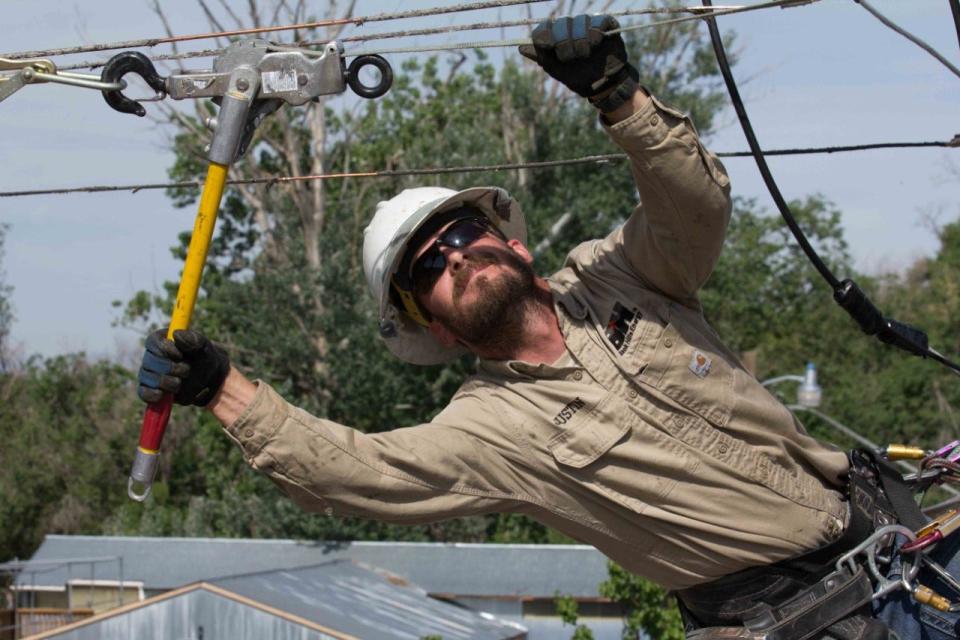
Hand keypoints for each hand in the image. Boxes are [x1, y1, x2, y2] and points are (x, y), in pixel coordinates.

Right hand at [137, 329, 229, 406]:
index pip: (153, 342)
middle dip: (169, 367)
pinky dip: (151, 395)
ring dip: (165, 381)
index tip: (180, 355)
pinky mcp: (150, 389)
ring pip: (147, 377)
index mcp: (162, 340)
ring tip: (179, 383)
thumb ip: (192, 339)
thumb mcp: (204, 347)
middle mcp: (152, 356)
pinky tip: (161, 395)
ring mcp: (150, 373)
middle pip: (150, 360)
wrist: (209, 379)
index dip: (164, 349)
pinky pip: (144, 393)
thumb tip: (176, 334)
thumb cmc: (204, 358)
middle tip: (186, 371)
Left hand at [518, 14, 637, 98]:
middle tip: (570, 58)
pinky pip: (597, 21)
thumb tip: (521, 48)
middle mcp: (571, 27)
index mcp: (557, 37)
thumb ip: (542, 58)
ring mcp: (589, 24)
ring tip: (585, 55)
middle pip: (561, 23)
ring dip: (580, 42)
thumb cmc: (580, 78)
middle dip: (564, 43)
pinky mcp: (606, 24)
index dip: (544, 35)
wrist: (604, 86)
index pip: (544, 27)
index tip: (548, 47)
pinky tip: (596, 45)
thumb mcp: (559, 71)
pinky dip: (594, 34)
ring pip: (579, 21)